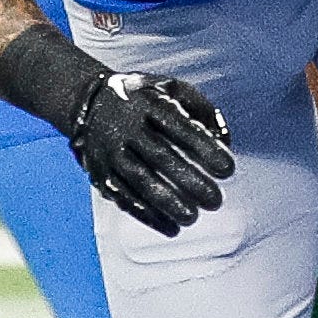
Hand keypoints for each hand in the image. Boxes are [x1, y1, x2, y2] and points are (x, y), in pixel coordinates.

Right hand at [66, 70, 236, 235]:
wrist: (89, 103)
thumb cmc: (144, 100)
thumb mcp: (173, 89)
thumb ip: (203, 110)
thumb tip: (225, 140)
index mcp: (149, 105)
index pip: (180, 128)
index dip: (204, 149)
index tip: (228, 169)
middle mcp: (126, 128)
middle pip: (159, 157)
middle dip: (189, 181)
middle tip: (215, 201)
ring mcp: (110, 152)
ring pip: (139, 180)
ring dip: (167, 202)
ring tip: (192, 217)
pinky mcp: (100, 174)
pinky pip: (123, 198)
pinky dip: (147, 216)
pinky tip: (171, 228)